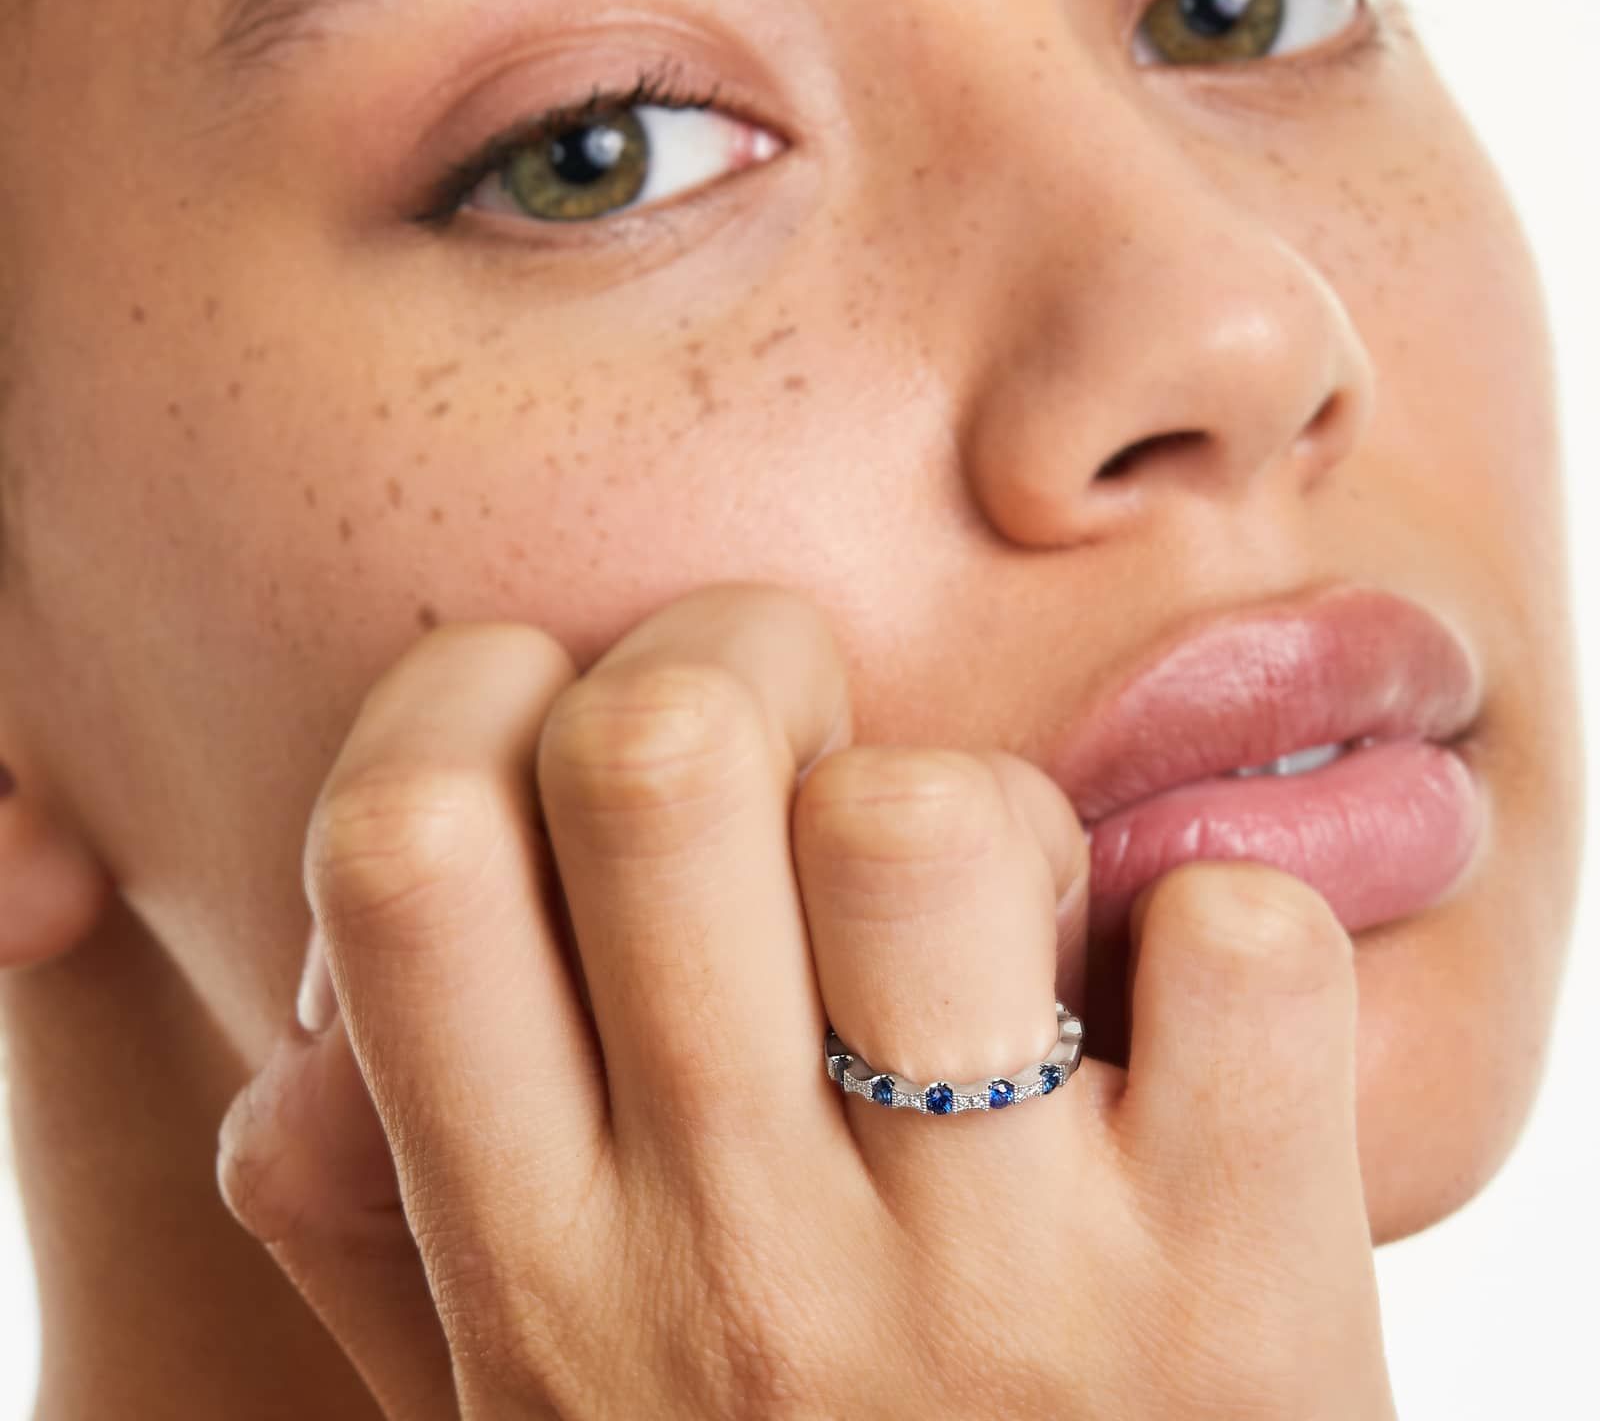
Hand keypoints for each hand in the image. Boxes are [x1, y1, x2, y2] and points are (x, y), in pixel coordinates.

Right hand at [217, 583, 1396, 1419]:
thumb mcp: (524, 1417)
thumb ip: (386, 1227)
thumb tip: (308, 1025)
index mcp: (533, 1273)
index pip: (402, 845)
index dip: (471, 699)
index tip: (571, 723)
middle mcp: (729, 1269)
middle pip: (654, 759)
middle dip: (736, 657)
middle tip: (807, 737)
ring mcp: (986, 1289)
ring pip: (921, 824)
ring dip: (978, 803)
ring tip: (1006, 918)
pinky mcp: (1235, 1299)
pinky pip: (1230, 947)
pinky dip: (1220, 928)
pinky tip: (1184, 1021)